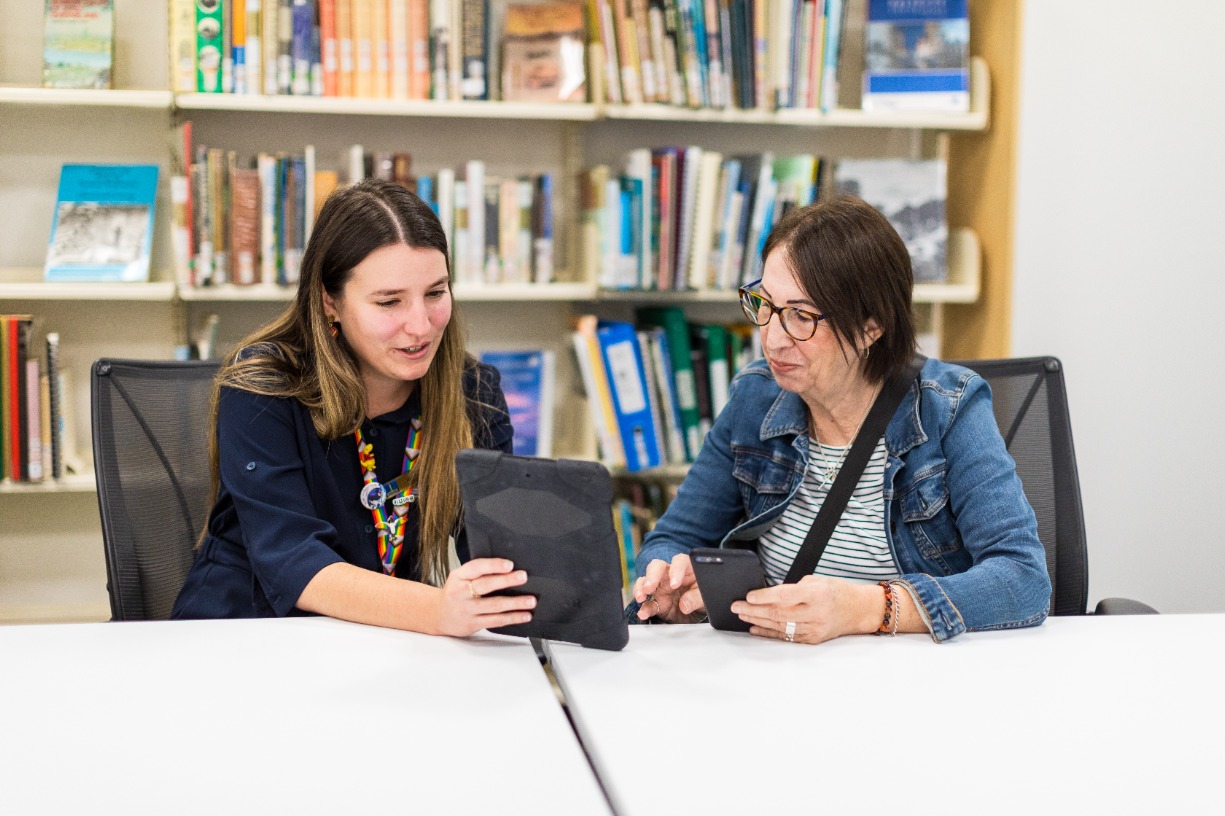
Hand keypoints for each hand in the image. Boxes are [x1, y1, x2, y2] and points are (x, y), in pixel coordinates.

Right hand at [435, 558, 535, 637]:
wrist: (438, 615)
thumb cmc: (455, 593)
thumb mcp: (460, 577)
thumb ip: (479, 573)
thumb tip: (509, 569)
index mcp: (459, 576)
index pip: (476, 567)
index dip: (493, 565)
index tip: (509, 565)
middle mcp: (461, 592)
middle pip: (486, 585)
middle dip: (507, 581)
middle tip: (523, 577)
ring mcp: (467, 609)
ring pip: (494, 605)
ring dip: (515, 603)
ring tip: (530, 600)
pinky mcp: (473, 624)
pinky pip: (495, 621)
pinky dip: (512, 618)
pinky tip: (524, 615)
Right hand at [631, 555, 705, 622]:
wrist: (698, 612)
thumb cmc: (702, 596)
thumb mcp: (706, 598)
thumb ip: (696, 599)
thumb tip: (684, 605)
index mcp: (686, 568)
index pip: (679, 562)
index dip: (676, 570)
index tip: (675, 584)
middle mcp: (670, 574)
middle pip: (656, 567)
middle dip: (651, 576)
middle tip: (649, 587)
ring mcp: (660, 587)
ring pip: (645, 581)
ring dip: (640, 588)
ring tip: (641, 598)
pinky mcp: (656, 602)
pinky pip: (647, 603)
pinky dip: (644, 609)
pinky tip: (643, 614)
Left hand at [731, 575, 877, 643]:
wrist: (858, 610)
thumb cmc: (836, 591)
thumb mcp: (816, 581)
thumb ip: (793, 588)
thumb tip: (768, 595)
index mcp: (817, 593)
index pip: (785, 595)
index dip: (764, 597)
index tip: (748, 596)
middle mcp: (816, 612)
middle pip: (778, 613)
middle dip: (754, 610)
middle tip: (736, 606)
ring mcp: (814, 628)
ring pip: (780, 626)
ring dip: (758, 621)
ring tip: (742, 615)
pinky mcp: (812, 639)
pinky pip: (786, 637)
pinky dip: (769, 632)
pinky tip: (755, 628)